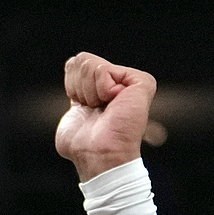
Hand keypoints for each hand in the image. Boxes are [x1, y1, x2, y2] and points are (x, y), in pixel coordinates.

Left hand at [54, 52, 155, 181]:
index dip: (71, 87)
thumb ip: (76, 88)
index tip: (85, 108)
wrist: (98, 155)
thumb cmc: (84, 142)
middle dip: (79, 87)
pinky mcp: (142, 82)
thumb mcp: (75, 109)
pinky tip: (111, 105)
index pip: (75, 63)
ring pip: (89, 63)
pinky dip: (99, 90)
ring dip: (87, 91)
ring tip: (102, 109)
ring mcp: (133, 80)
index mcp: (106, 85)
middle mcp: (122, 80)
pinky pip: (102, 70)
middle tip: (94, 109)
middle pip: (81, 59)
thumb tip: (72, 67)